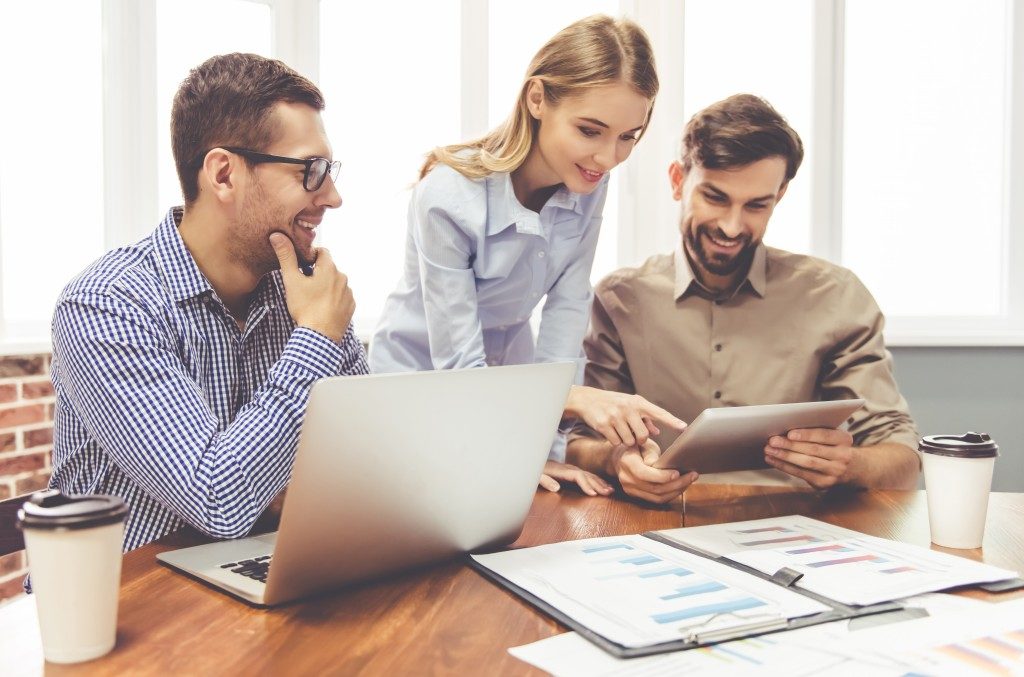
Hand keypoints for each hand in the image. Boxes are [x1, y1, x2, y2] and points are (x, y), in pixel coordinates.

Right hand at [270, 233, 354, 342]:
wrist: (319, 336)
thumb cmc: (305, 307)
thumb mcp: (292, 281)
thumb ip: (286, 256)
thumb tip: (277, 235)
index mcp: (330, 268)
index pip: (322, 251)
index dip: (310, 256)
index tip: (300, 267)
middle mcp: (343, 278)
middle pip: (328, 268)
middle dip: (316, 272)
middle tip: (303, 285)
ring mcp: (349, 292)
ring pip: (335, 282)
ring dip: (325, 286)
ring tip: (312, 298)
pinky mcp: (351, 306)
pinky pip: (341, 296)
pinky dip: (332, 298)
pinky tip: (321, 307)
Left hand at [539, 460, 613, 496]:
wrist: (533, 460)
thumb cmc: (534, 470)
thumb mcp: (536, 476)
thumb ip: (545, 481)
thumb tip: (557, 488)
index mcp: (561, 470)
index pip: (577, 476)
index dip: (586, 484)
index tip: (593, 494)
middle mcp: (569, 469)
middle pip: (586, 476)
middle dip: (598, 484)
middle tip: (608, 493)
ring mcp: (571, 469)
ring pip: (589, 475)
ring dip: (600, 483)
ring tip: (610, 491)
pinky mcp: (572, 472)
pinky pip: (587, 476)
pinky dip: (596, 481)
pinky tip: (603, 486)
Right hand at [565, 386, 686, 447]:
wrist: (587, 399)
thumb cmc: (613, 403)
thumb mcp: (630, 406)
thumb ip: (645, 418)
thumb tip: (657, 432)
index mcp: (638, 402)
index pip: (659, 413)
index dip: (672, 421)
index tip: (684, 428)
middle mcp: (628, 408)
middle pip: (643, 436)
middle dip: (639, 440)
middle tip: (632, 434)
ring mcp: (616, 416)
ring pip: (629, 441)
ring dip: (626, 441)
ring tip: (619, 430)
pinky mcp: (605, 424)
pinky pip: (616, 442)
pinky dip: (614, 441)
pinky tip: (610, 432)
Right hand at [611, 440, 697, 503]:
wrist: (620, 458)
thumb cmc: (635, 447)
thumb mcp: (642, 443)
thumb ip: (650, 454)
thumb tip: (661, 466)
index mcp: (627, 463)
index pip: (644, 474)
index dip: (662, 476)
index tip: (677, 473)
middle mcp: (627, 480)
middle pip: (654, 488)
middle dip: (676, 484)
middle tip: (692, 475)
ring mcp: (631, 490)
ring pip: (657, 497)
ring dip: (676, 491)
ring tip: (689, 481)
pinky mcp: (637, 496)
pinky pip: (656, 500)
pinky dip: (670, 495)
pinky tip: (681, 487)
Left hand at [764, 428, 854, 488]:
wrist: (852, 468)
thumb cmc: (833, 445)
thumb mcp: (832, 435)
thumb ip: (816, 431)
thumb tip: (787, 427)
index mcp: (844, 439)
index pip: (824, 435)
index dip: (806, 434)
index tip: (790, 433)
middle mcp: (843, 456)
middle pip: (813, 450)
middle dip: (790, 445)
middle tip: (772, 441)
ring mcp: (835, 472)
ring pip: (807, 463)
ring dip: (785, 456)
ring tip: (769, 450)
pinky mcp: (824, 483)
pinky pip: (802, 474)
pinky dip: (785, 466)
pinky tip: (773, 460)